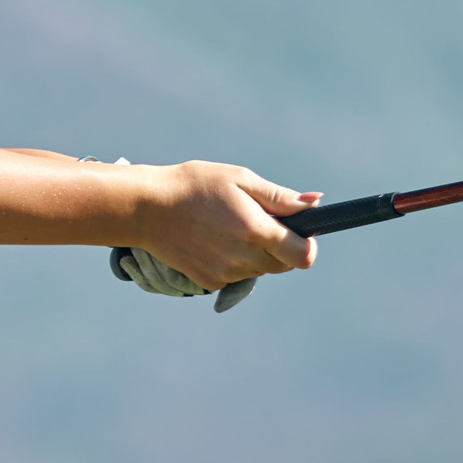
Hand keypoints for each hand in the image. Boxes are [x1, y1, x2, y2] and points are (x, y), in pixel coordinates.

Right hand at [132, 161, 320, 299]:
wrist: (147, 208)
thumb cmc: (195, 185)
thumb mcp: (239, 179)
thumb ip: (279, 197)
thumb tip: (314, 204)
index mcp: (256, 231)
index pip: (303, 256)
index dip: (308, 244)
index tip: (299, 230)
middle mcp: (244, 258)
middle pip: (282, 264)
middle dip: (279, 245)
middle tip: (255, 218)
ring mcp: (226, 274)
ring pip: (258, 269)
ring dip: (254, 252)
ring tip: (227, 225)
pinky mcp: (209, 282)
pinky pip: (235, 275)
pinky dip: (232, 260)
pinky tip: (212, 239)